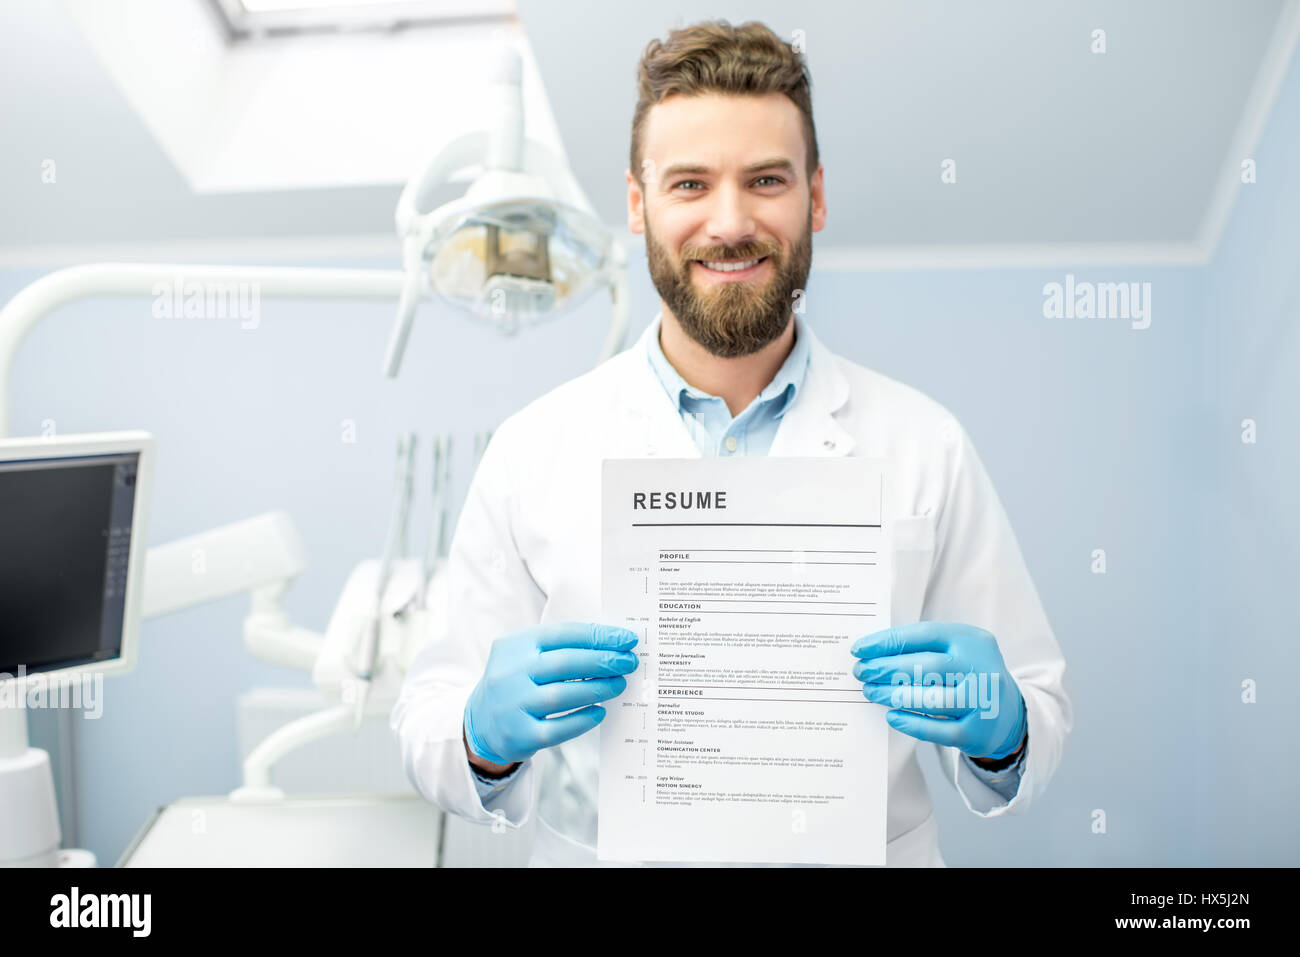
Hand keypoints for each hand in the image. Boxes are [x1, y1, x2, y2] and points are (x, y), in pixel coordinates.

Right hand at [463, 622, 638, 766]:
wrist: (481, 721)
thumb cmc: (517, 681)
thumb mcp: (525, 653)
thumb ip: (560, 647)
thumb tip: (610, 644)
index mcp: (515, 645)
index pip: (563, 634)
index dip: (598, 636)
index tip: (626, 640)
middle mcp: (511, 674)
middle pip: (565, 663)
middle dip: (603, 661)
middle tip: (628, 662)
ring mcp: (513, 706)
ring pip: (562, 695)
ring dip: (597, 688)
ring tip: (619, 684)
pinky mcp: (520, 735)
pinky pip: (558, 729)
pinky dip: (583, 719)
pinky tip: (599, 711)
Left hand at [850, 622, 1025, 759]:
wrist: (1009, 714)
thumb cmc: (968, 675)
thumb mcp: (957, 650)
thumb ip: (923, 647)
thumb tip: (873, 651)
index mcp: (971, 641)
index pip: (924, 635)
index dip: (888, 642)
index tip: (860, 649)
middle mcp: (980, 668)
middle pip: (926, 667)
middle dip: (886, 669)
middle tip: (861, 672)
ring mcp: (981, 701)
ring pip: (930, 699)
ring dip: (893, 695)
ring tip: (871, 692)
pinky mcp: (976, 732)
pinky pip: (938, 730)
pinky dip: (911, 722)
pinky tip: (892, 715)